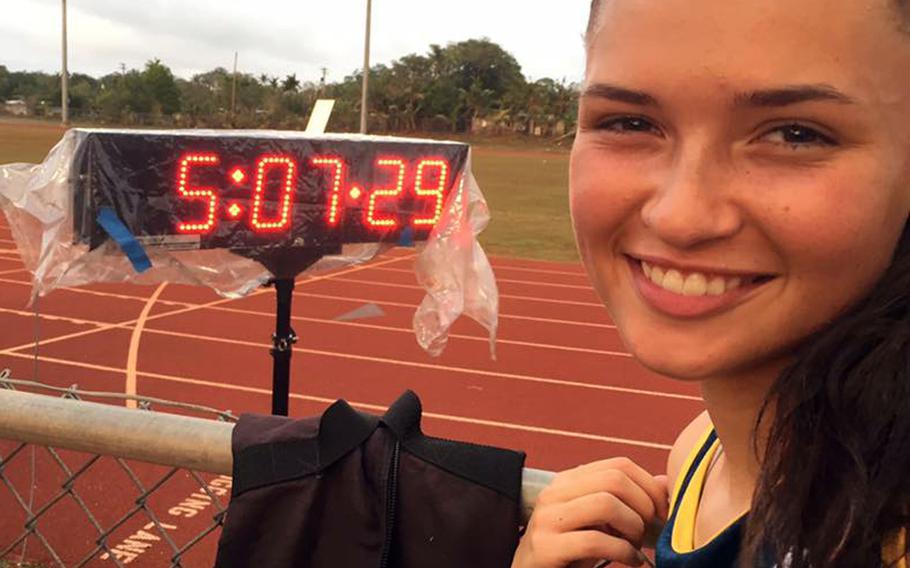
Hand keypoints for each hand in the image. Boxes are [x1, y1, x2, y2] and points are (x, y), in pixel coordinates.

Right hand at [511, 457, 668, 567]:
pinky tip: (632, 561)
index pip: (619, 465)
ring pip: (606, 503)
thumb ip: (625, 502)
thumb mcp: (598, 522)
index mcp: (568, 481)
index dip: (650, 487)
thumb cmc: (571, 552)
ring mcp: (547, 518)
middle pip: (615, 480)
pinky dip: (624, 552)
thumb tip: (664, 482)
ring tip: (636, 546)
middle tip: (650, 532)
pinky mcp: (546, 546)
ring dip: (633, 528)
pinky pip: (595, 540)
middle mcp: (554, 493)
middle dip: (644, 507)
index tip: (662, 513)